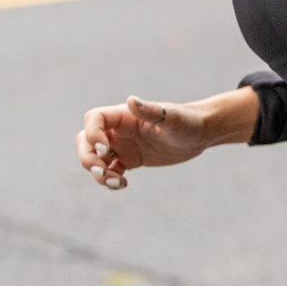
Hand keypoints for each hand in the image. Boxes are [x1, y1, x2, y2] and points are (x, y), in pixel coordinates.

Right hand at [76, 96, 208, 190]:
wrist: (200, 134)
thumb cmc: (188, 122)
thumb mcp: (172, 118)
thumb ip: (152, 111)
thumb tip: (131, 101)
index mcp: (125, 115)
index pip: (94, 119)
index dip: (93, 135)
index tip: (108, 150)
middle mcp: (120, 129)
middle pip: (86, 140)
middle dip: (87, 158)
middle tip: (103, 172)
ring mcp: (123, 144)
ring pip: (94, 158)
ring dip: (97, 173)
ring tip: (116, 182)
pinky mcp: (129, 159)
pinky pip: (109, 171)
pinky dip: (109, 180)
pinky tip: (123, 184)